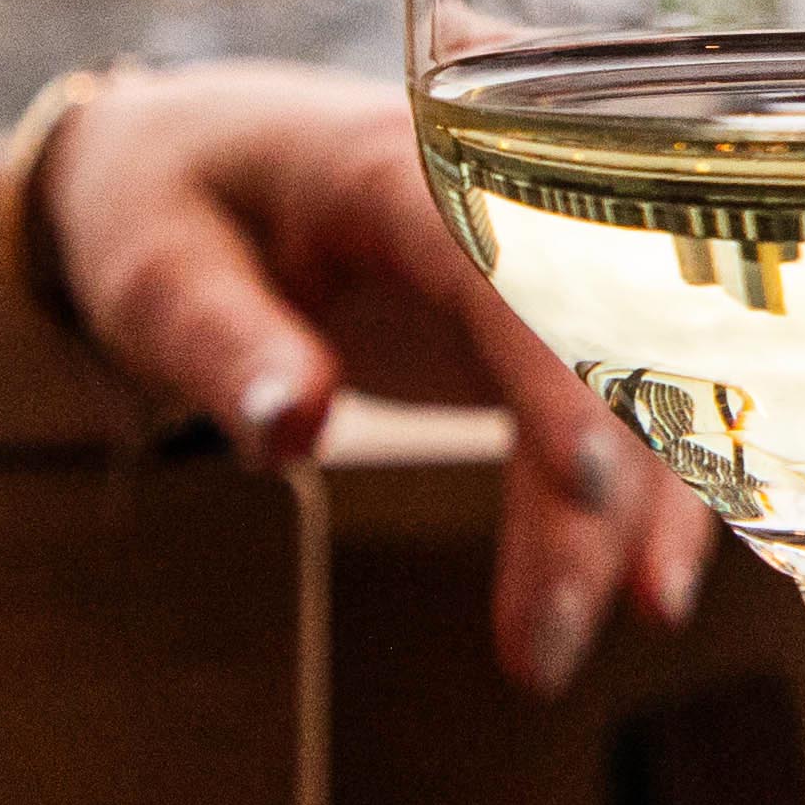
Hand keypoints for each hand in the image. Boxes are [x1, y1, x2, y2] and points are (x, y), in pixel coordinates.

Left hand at [32, 57, 719, 691]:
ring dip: (632, 520)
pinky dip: (648, 496)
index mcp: (396, 171)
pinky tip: (645, 585)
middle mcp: (499, 201)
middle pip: (596, 347)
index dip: (562, 373)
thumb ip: (225, 343)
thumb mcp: (156, 273)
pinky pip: (627, 406)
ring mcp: (536, 261)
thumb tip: (293, 426)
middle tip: (544, 648)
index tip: (587, 487)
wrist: (191, 153)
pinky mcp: (543, 322)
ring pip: (634, 387)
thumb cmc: (165, 206)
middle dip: (594, 501)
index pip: (514, 267)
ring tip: (566, 650)